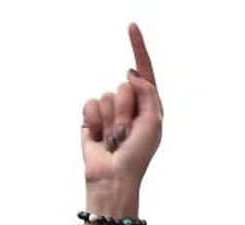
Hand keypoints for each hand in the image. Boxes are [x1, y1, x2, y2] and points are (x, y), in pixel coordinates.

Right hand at [81, 23, 162, 216]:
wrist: (113, 178)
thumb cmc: (137, 156)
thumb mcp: (153, 123)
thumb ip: (148, 93)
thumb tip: (131, 74)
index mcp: (148, 107)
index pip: (143, 72)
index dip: (138, 49)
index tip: (131, 26)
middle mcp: (129, 107)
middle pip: (124, 86)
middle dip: (126, 111)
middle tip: (127, 134)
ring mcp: (110, 112)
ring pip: (107, 96)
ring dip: (111, 120)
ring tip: (115, 140)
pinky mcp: (92, 119)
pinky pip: (91, 103)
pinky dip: (95, 121)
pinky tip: (100, 138)